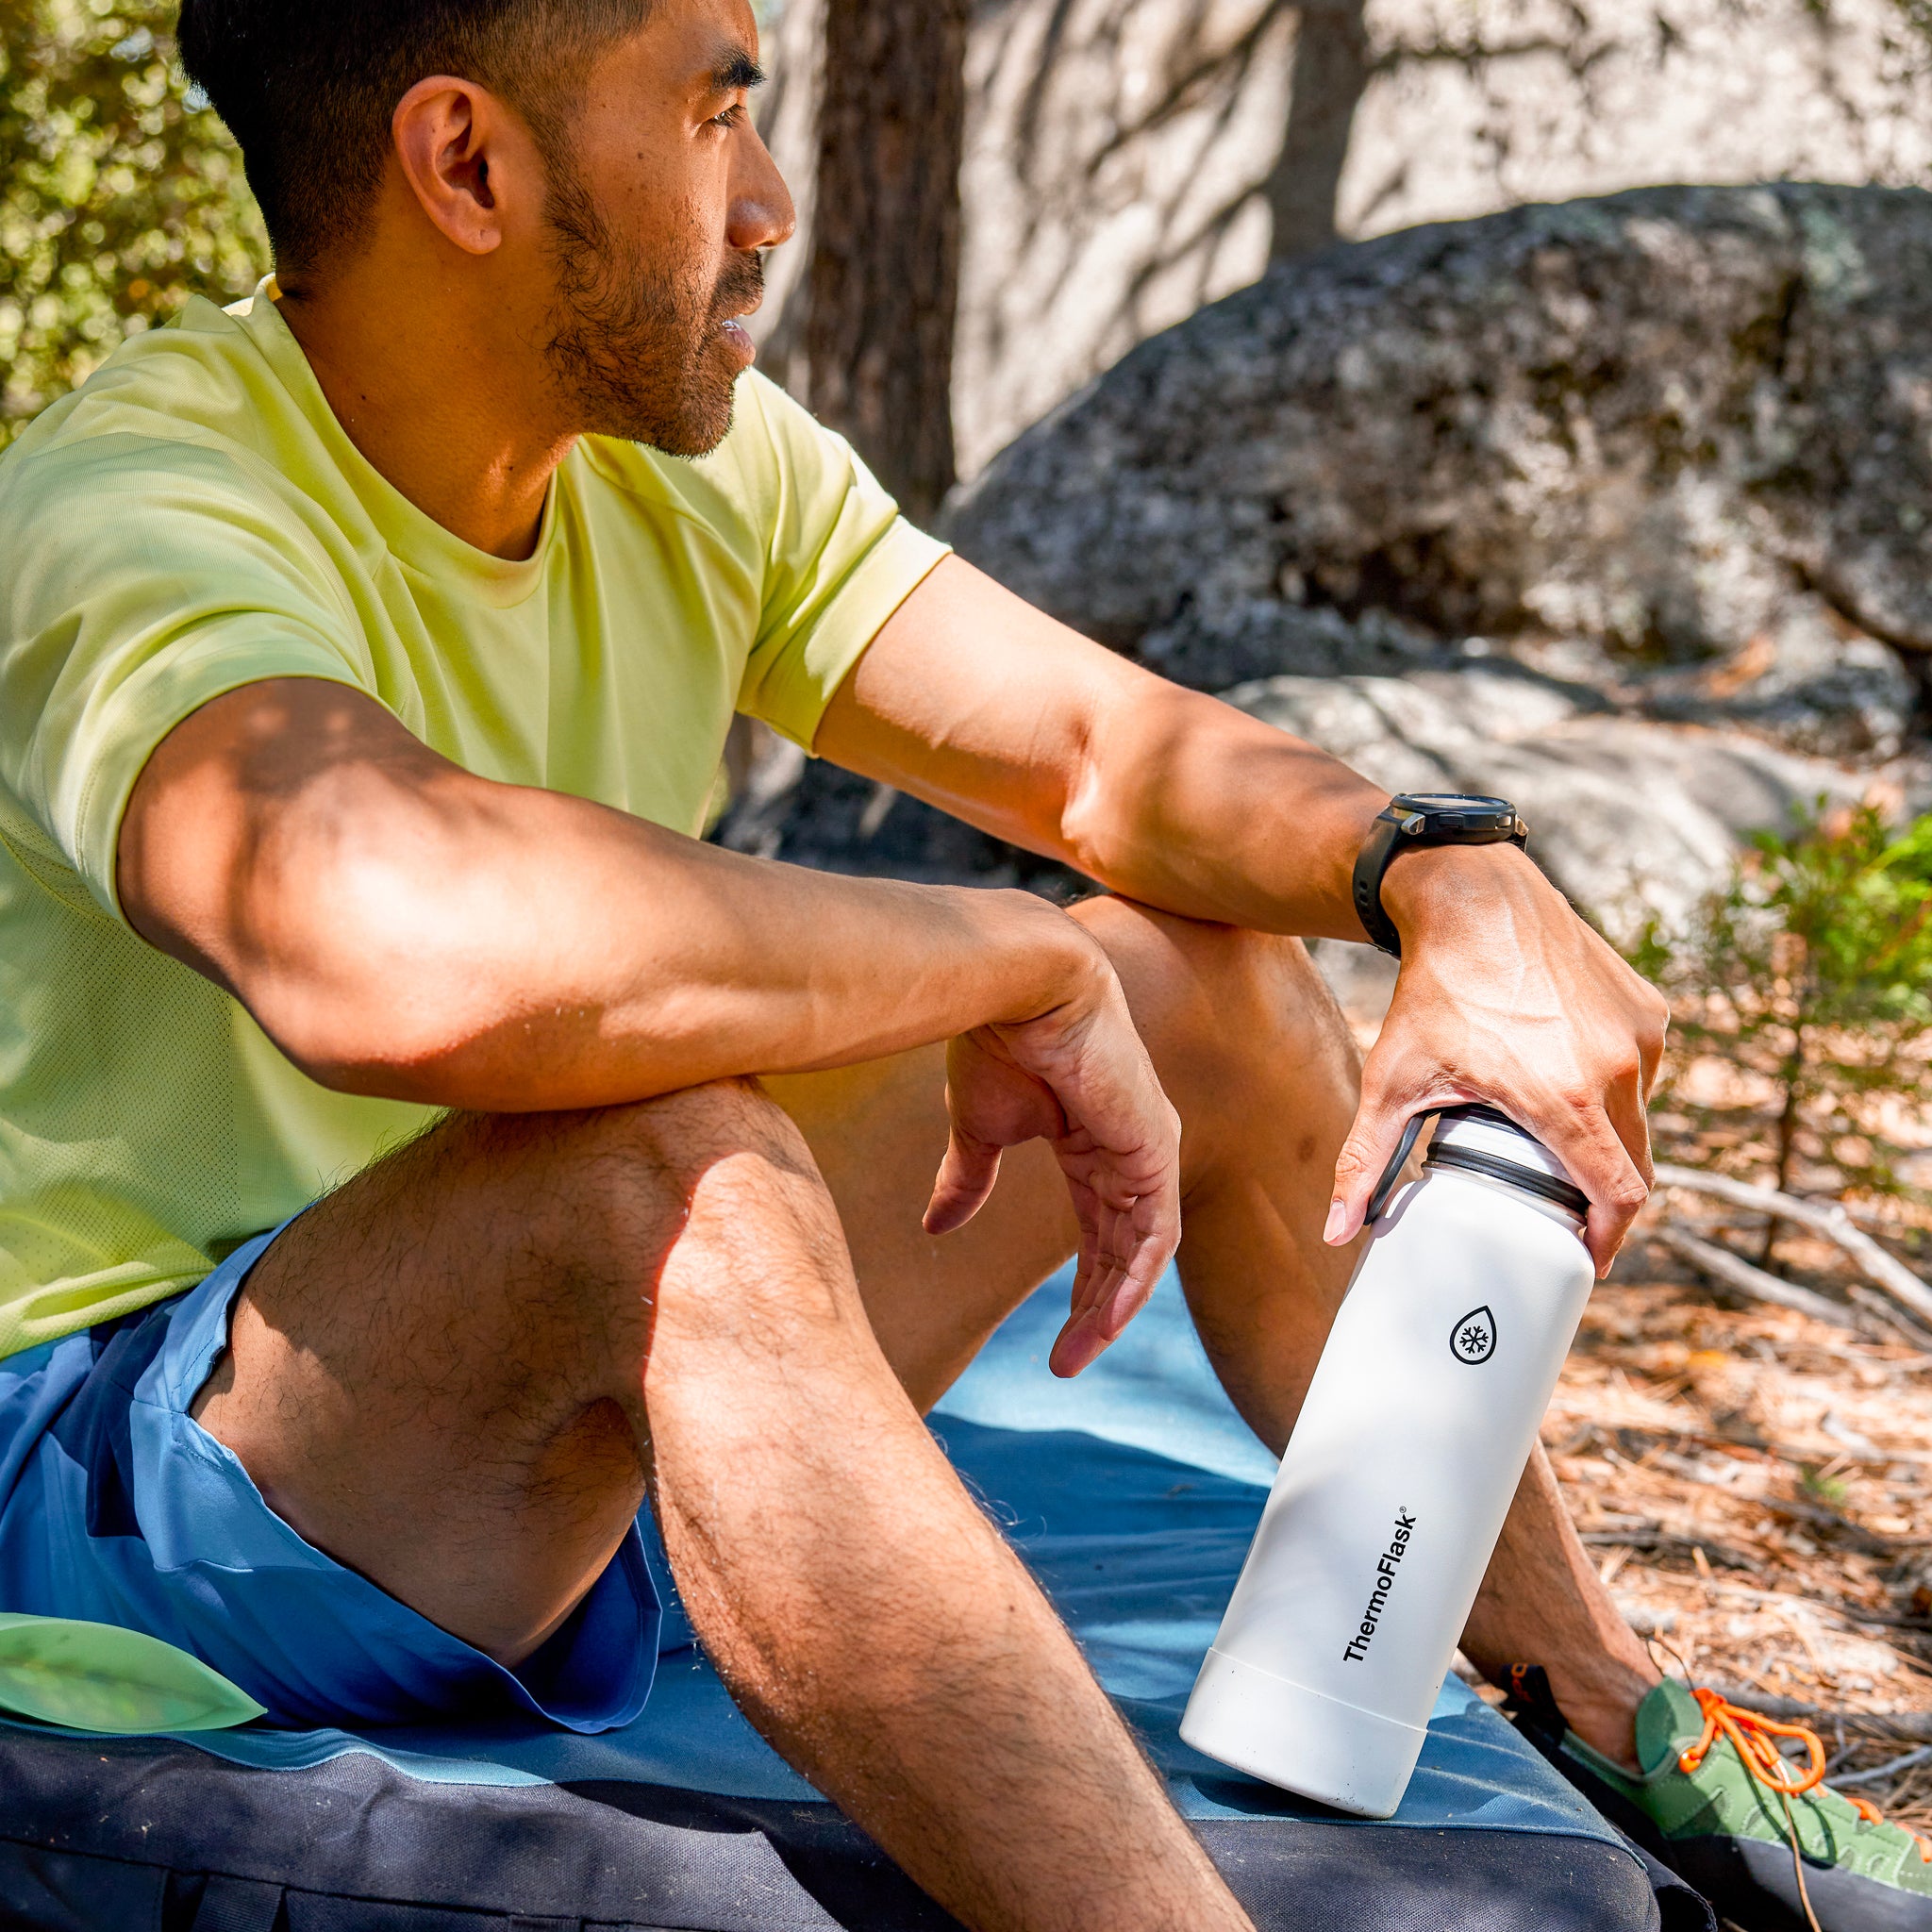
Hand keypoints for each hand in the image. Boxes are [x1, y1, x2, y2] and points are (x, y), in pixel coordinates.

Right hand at [923, 947, 1181, 1377]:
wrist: (1017, 987)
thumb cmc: (997, 1039)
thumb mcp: (978, 1129)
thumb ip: (969, 1180)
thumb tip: (938, 1229)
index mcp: (1091, 1142)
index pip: (1099, 1231)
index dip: (1081, 1288)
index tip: (1054, 1345)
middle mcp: (1127, 1149)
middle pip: (1123, 1249)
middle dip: (1095, 1310)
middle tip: (1066, 1364)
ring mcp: (1148, 1148)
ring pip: (1143, 1250)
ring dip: (1114, 1306)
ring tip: (1078, 1354)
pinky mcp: (1155, 1147)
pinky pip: (1156, 1232)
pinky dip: (1135, 1278)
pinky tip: (1107, 1317)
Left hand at [1326, 844, 1668, 1275]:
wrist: (1473, 898)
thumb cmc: (1432, 991)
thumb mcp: (1392, 1080)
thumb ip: (1366, 1161)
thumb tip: (1337, 1234)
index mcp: (1564, 1099)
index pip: (1618, 1196)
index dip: (1609, 1239)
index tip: (1587, 1258)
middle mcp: (1617, 1069)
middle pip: (1635, 1164)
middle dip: (1606, 1198)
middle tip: (1569, 1213)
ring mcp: (1639, 1035)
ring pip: (1640, 1116)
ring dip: (1610, 1138)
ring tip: (1562, 1144)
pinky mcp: (1648, 1007)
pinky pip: (1643, 1069)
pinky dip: (1616, 1088)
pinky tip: (1574, 1082)